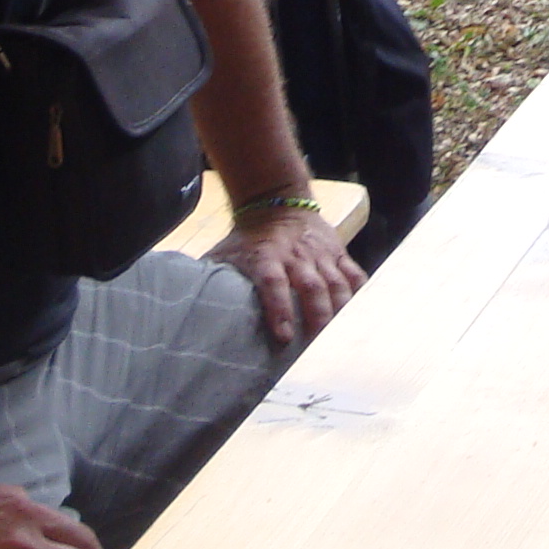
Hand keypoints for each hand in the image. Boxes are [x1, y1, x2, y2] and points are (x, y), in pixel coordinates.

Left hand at [204, 200, 363, 342]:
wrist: (276, 201)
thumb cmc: (248, 238)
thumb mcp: (225, 253)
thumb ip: (210, 279)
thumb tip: (187, 308)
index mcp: (267, 256)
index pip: (274, 283)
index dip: (279, 309)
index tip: (284, 336)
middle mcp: (297, 256)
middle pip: (312, 288)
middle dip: (318, 318)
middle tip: (319, 347)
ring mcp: (320, 254)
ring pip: (336, 284)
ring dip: (340, 312)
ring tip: (341, 339)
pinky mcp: (337, 252)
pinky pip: (354, 274)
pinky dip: (359, 294)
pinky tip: (361, 316)